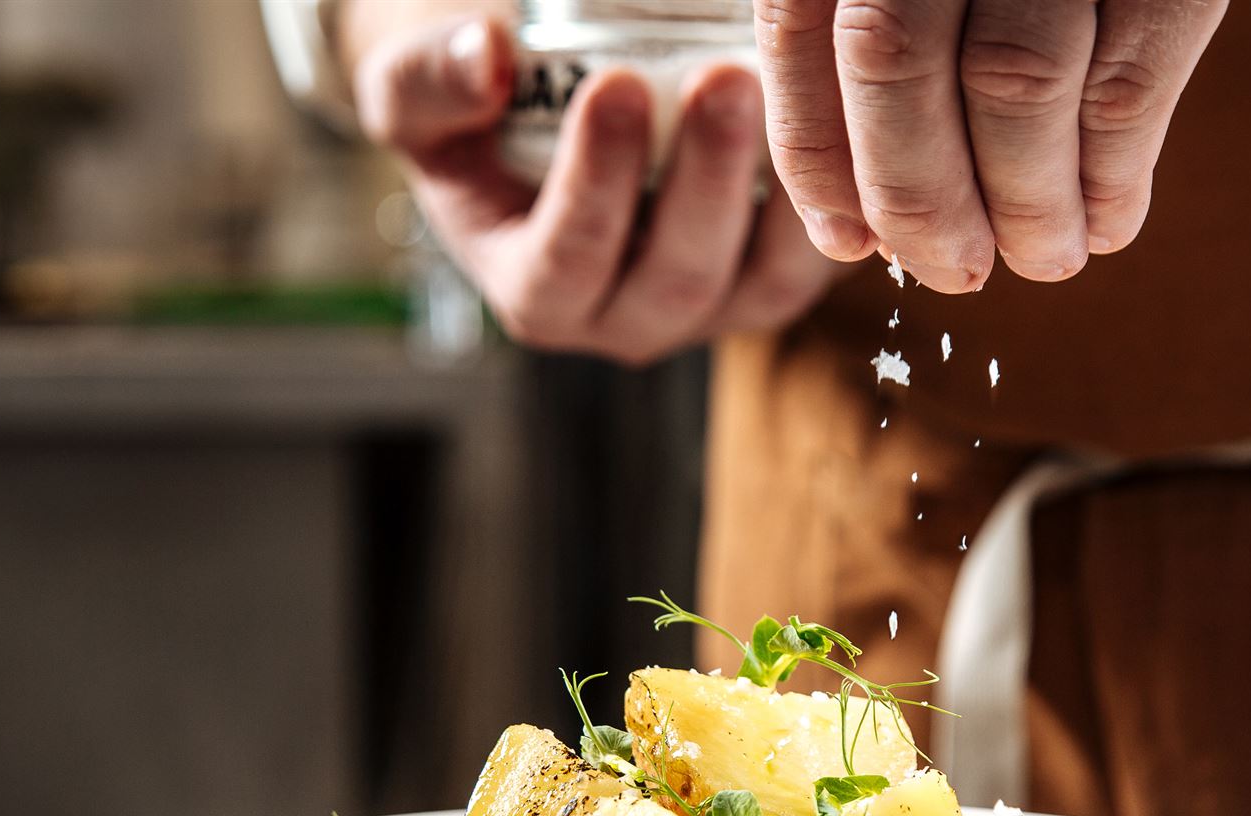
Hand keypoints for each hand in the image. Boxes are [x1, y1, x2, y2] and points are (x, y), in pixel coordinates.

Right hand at [346, 10, 843, 365]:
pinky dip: (830, 204)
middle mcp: (628, 321)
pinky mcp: (772, 282)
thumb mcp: (417, 99)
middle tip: (723, 79)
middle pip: (676, 277)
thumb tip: (485, 59)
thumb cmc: (475, 119)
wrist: (545, 129)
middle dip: (704, 179)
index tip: (612, 85)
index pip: (566, 262)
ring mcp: (710, 310)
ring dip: (782, 195)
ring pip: (760, 283)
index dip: (593, 183)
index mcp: (538, 296)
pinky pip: (814, 263)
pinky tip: (833, 126)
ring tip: (784, 94)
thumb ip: (427, 84)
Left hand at [754, 0, 1228, 290]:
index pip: (800, 30)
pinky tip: (1109, 222)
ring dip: (1025, 203)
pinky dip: (1113, 175)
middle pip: (893, 62)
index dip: (817, 154)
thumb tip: (864, 228)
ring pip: (1012, 82)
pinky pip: (1124, 85)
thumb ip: (881, 54)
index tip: (849, 240)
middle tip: (955, 271)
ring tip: (1044, 257)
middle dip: (919, 196)